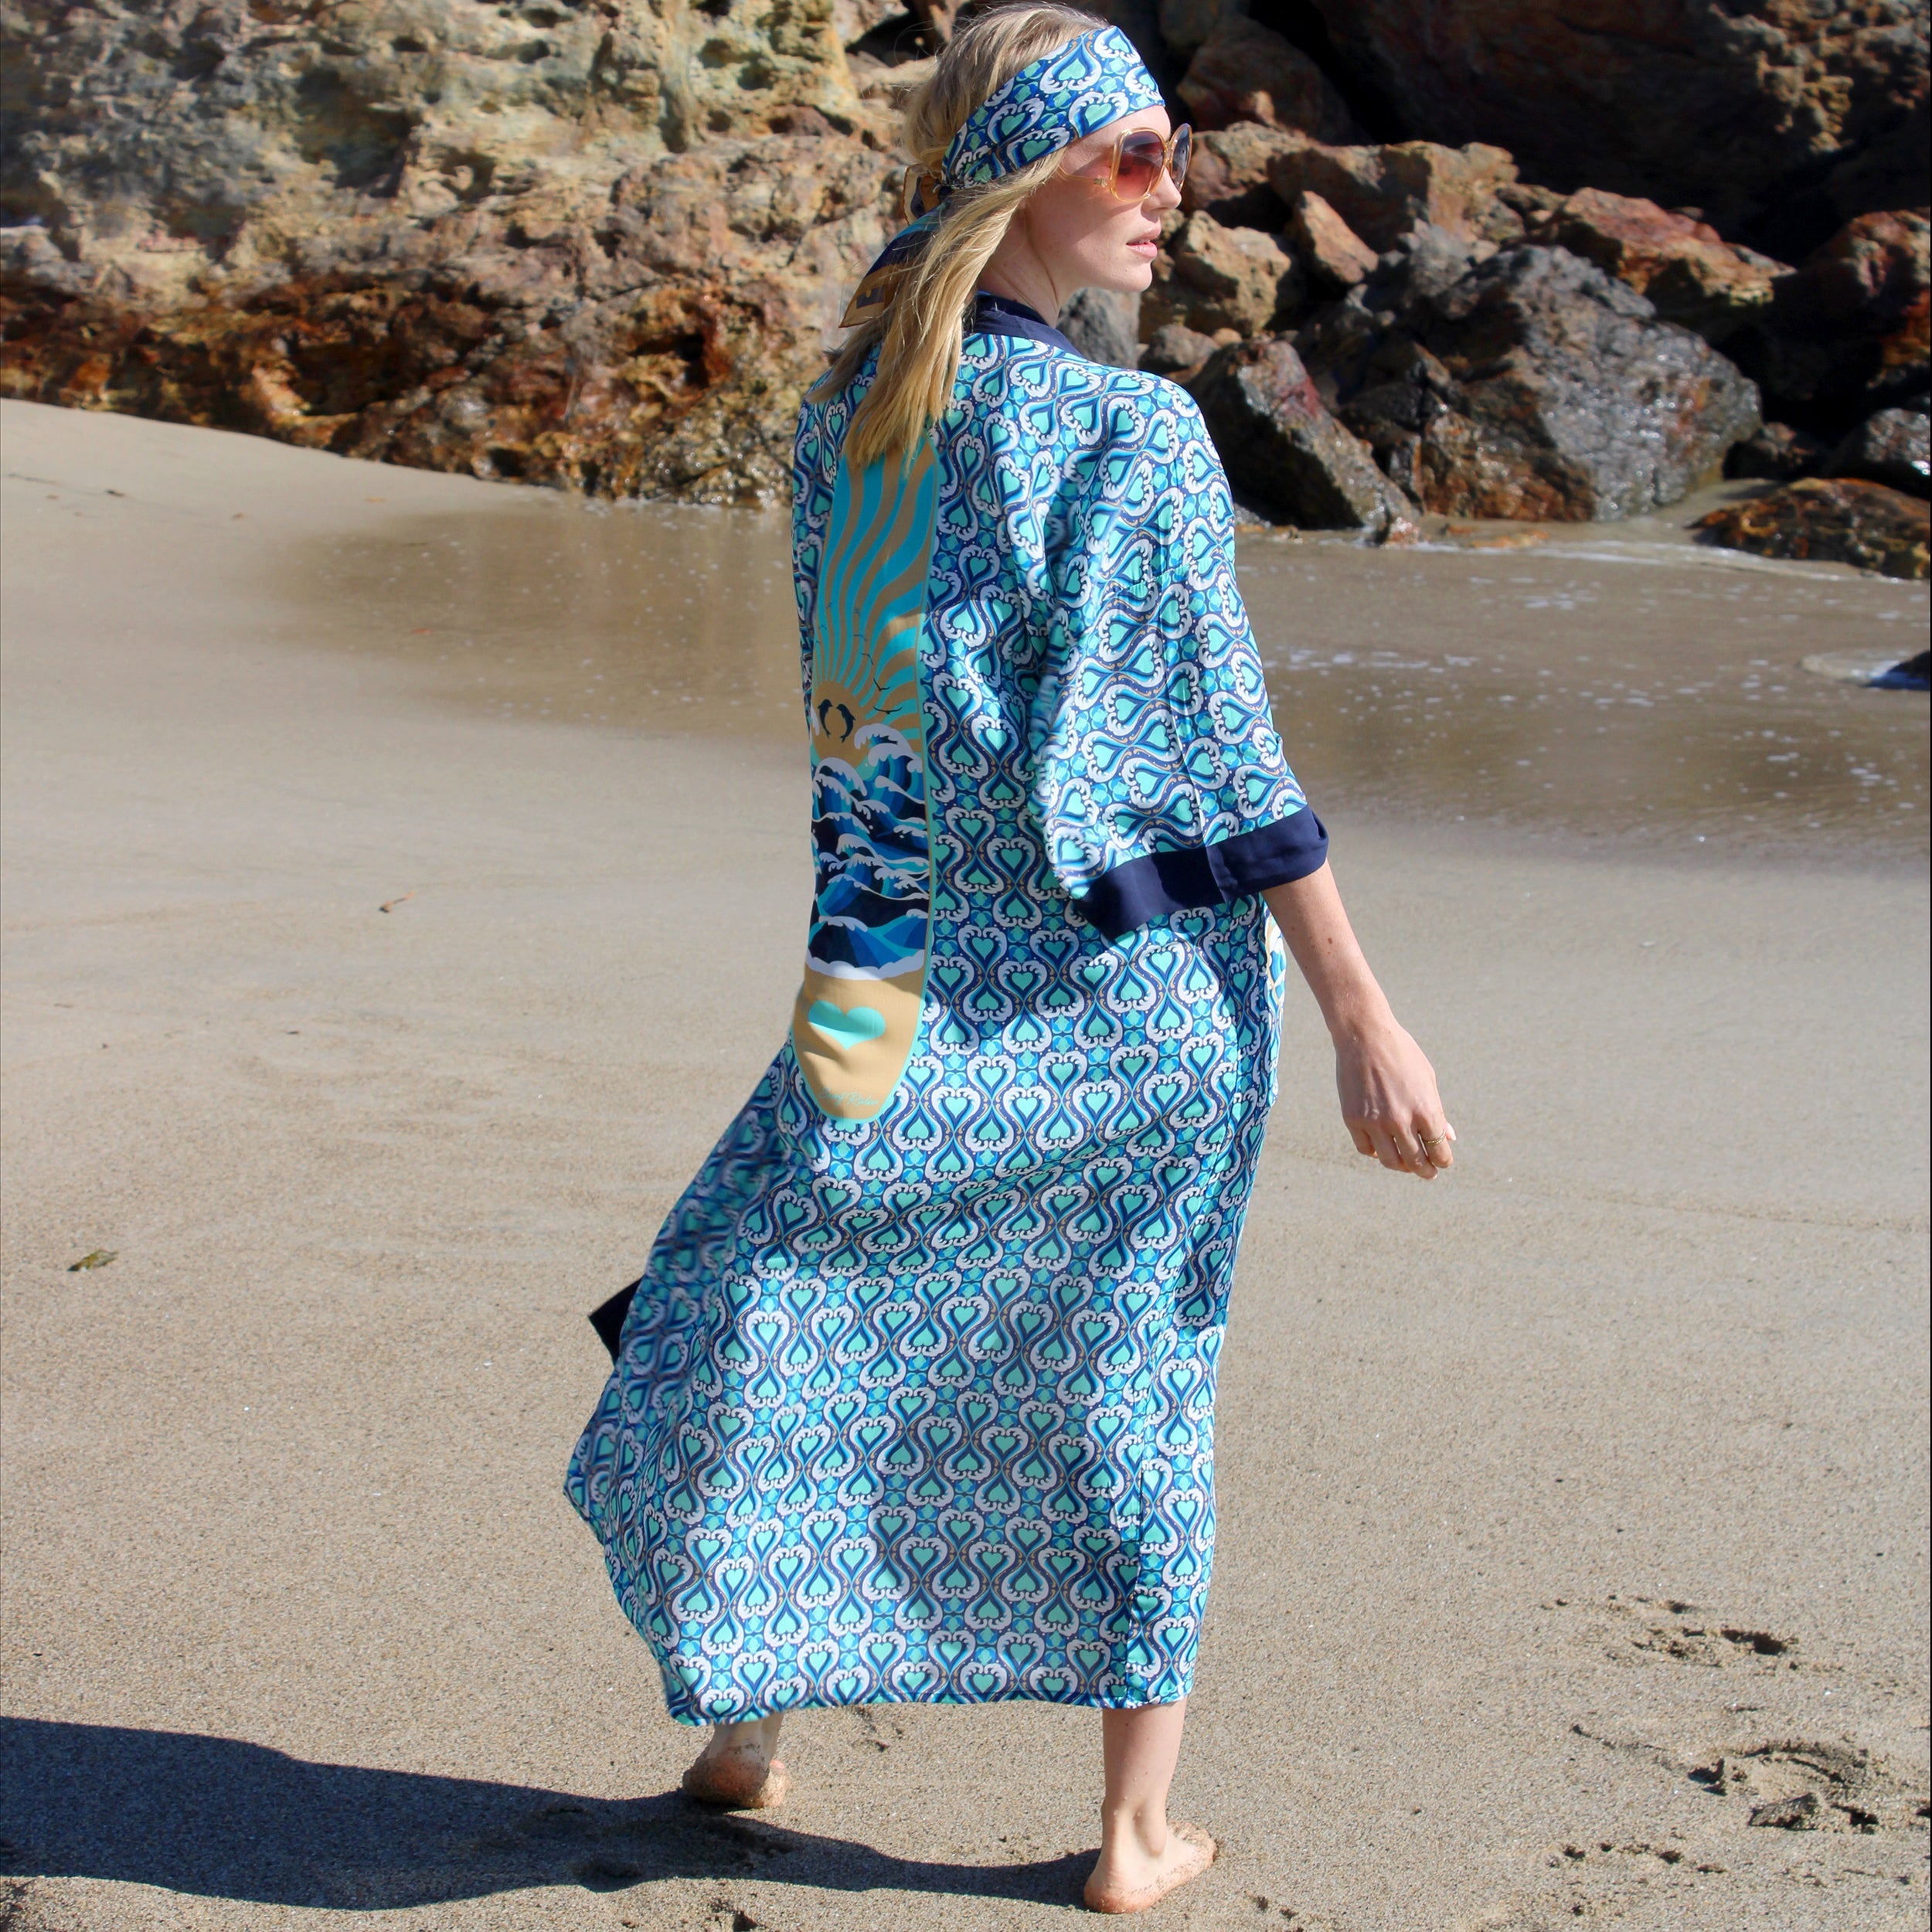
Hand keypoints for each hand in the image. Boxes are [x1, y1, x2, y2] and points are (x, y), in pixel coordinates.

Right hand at [1334, 1016, 1453, 1179]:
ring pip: (1391, 1161)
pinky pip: (1366, 1149)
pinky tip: (1382, 1147)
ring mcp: (1375, 1121)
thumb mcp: (1427, 1079)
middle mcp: (1401, 1120)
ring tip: (1406, 1164)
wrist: (1364, 1036)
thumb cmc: (1402, 1054)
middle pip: (1417, 1162)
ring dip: (1402, 1167)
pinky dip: (1376, 1152)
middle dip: (1426, 1171)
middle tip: (1428, 1173)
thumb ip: (1437, 1112)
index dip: (1444, 1161)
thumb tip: (1449, 1138)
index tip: (1443, 1162)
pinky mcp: (1353, 1119)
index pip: (1440, 1151)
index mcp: (1425, 1109)